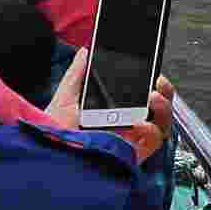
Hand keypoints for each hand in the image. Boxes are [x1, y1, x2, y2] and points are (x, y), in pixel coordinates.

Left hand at [44, 50, 176, 164]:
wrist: (46, 157)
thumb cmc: (52, 133)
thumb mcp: (64, 99)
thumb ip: (77, 74)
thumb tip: (86, 52)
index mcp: (113, 111)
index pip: (141, 94)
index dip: (152, 80)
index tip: (151, 66)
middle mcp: (126, 127)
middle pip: (158, 108)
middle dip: (165, 91)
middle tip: (158, 81)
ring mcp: (130, 141)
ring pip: (162, 124)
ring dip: (162, 107)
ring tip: (152, 97)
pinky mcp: (131, 156)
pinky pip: (152, 143)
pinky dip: (150, 130)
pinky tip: (138, 123)